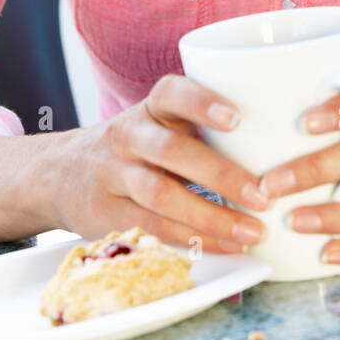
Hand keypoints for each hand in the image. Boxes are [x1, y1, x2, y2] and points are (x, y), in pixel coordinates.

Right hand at [40, 74, 269, 253]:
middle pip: (171, 150)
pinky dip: (192, 240)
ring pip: (161, 194)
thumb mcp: (158, 123)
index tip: (238, 117)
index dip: (202, 102)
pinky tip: (225, 247)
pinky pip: (153, 228)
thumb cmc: (136, 147)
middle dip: (220, 174)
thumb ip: (203, 129)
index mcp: (149, 108)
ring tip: (252, 231)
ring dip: (211, 217)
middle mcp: (128, 136)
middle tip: (263, 193)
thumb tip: (280, 145)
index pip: (171, 93)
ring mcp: (114, 176)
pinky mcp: (107, 214)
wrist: (58, 173)